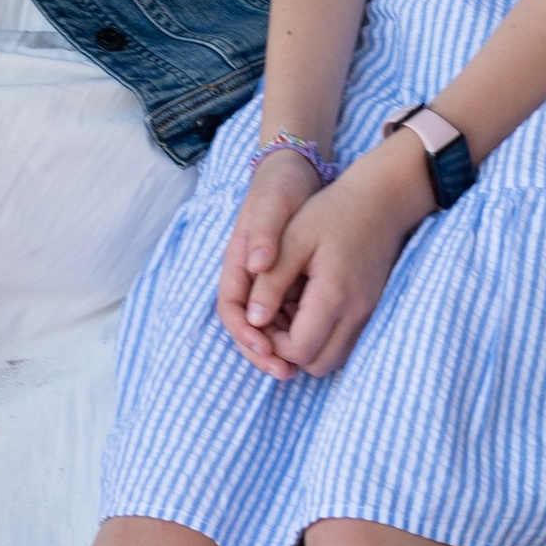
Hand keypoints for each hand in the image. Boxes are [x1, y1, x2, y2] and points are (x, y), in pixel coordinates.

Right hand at [213, 146, 329, 367]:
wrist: (297, 172)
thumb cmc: (280, 187)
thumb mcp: (271, 205)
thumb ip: (263, 234)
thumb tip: (258, 266)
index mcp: (238, 261)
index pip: (230, 308)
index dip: (243, 334)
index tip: (265, 349)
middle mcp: (249, 276)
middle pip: (246, 326)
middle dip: (261, 352)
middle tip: (285, 373)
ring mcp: (267, 280)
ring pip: (267, 326)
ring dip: (279, 349)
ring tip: (299, 368)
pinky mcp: (288, 281)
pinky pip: (287, 316)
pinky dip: (295, 333)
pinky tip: (315, 343)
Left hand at [218, 145, 432, 381]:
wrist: (381, 200)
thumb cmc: (331, 213)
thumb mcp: (291, 240)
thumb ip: (271, 282)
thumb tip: (253, 321)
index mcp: (334, 296)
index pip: (298, 351)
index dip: (272, 343)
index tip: (260, 315)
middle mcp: (357, 314)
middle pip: (317, 365)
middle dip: (287, 350)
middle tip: (272, 315)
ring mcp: (368, 315)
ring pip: (332, 358)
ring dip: (306, 345)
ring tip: (289, 307)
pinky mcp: (371, 310)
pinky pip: (344, 342)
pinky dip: (323, 336)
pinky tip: (308, 304)